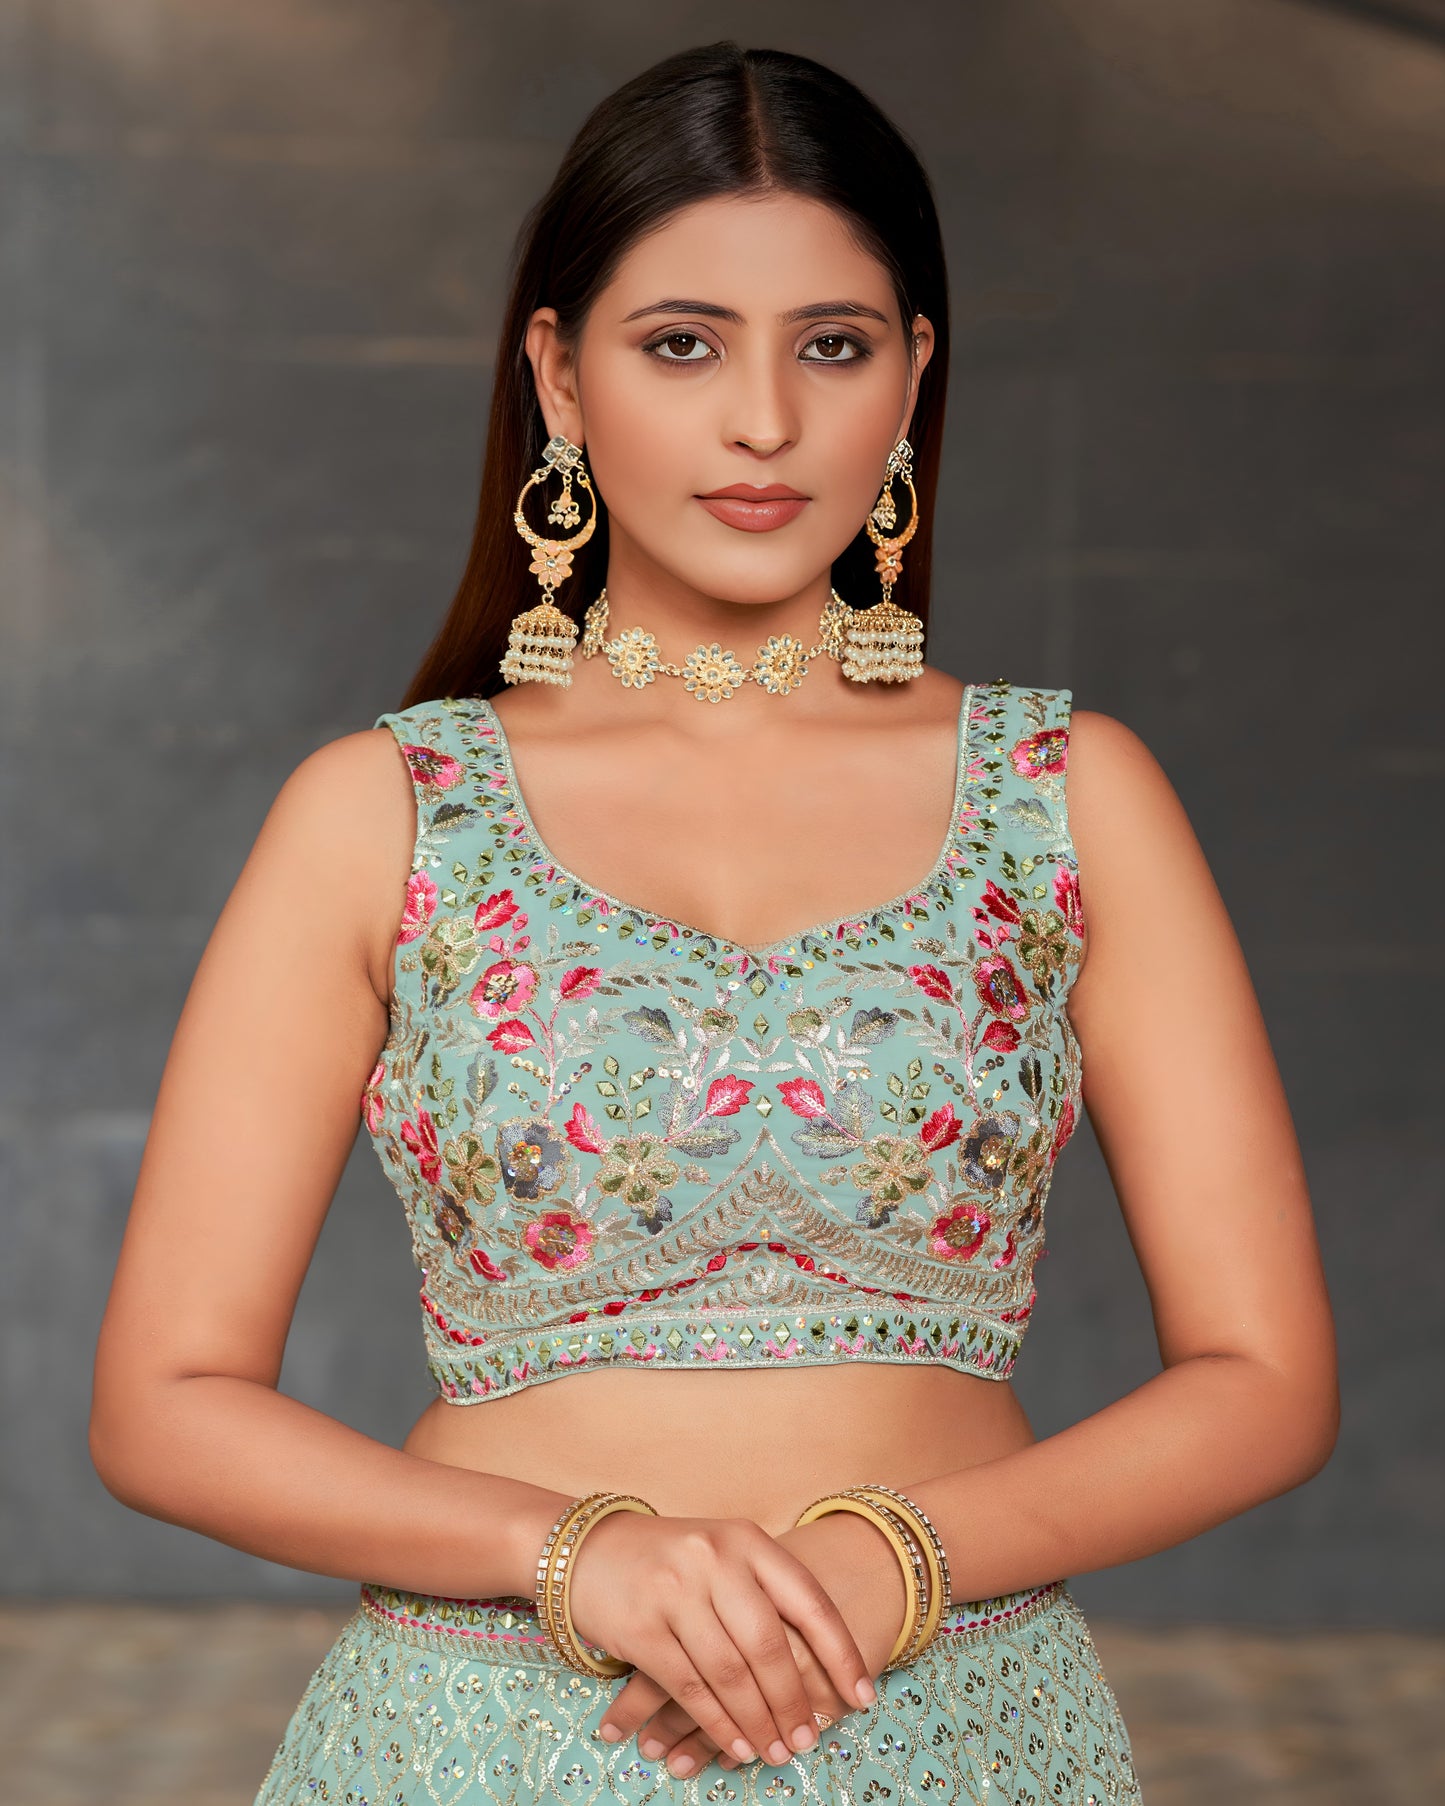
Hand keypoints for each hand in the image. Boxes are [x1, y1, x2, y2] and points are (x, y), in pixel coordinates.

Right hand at [566, 1508, 876, 1770]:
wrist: (590, 1549)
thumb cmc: (673, 1560)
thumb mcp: (724, 1555)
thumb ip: (765, 1594)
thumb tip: (821, 1666)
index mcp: (746, 1540)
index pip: (808, 1600)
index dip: (840, 1652)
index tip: (863, 1697)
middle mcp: (714, 1560)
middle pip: (769, 1644)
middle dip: (794, 1701)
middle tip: (808, 1740)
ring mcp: (675, 1591)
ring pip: (730, 1672)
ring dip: (758, 1721)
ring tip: (776, 1752)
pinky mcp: (641, 1627)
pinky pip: (689, 1687)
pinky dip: (717, 1723)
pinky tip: (736, 1745)